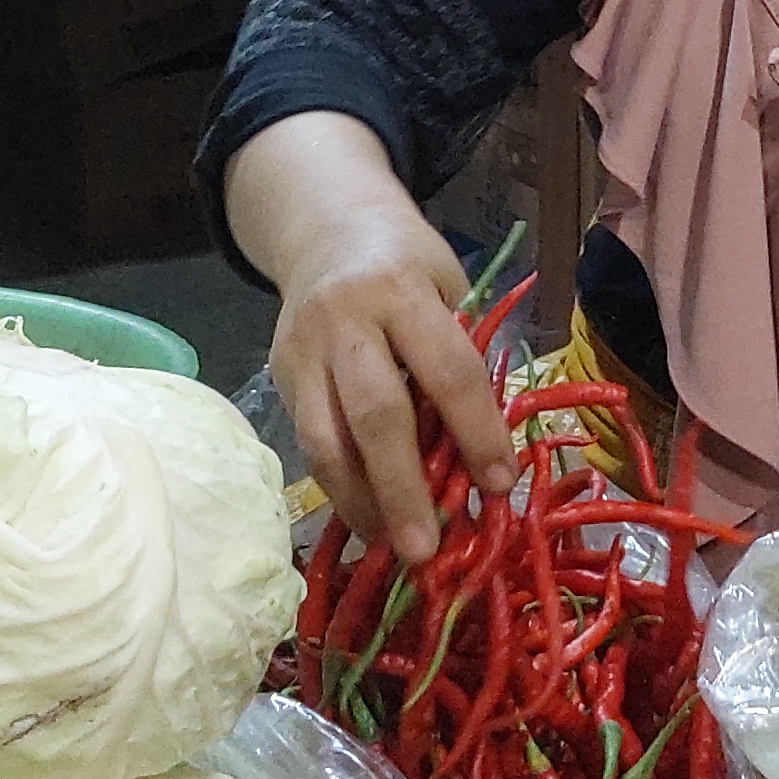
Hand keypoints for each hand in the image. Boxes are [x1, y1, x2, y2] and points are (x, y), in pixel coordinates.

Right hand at [229, 113, 515, 560]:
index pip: (447, 370)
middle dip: (404, 488)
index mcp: (402, 291)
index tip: (499, 484)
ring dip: (362, 503)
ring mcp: (303, 351)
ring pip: (326, 440)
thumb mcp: (450, 288)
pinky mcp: (280, 376)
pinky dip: (340, 487)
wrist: (324, 229)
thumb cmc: (407, 264)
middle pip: (377, 414)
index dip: (476, 431)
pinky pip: (310, 442)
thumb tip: (480, 460)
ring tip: (393, 548)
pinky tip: (368, 518)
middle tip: (427, 549)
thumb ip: (461, 360)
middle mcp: (345, 320)